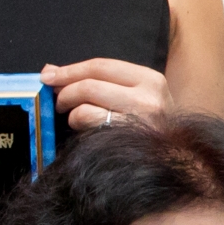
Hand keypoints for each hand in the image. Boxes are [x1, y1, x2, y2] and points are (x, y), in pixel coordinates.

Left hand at [42, 56, 175, 131]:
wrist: (175, 158)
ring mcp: (141, 122)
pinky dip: (79, 127)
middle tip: (57, 101)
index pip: (101, 66)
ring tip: (75, 118)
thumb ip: (96, 79)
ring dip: (71, 113)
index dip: (69, 70)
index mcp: (151, 80)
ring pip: (85, 106)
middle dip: (64, 91)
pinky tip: (85, 131)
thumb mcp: (132, 94)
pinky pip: (88, 126)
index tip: (48, 75)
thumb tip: (50, 70)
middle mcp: (150, 99)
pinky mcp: (128, 140)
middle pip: (89, 84)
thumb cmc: (148, 124)